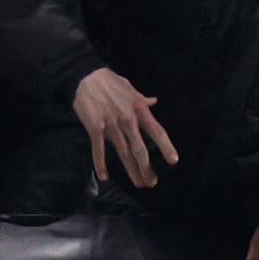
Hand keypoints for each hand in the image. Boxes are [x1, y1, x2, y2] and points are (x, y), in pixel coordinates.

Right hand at [76, 66, 177, 186]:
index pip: (157, 131)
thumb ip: (142, 99)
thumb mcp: (130, 88)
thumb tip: (154, 101)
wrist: (85, 76)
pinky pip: (99, 150)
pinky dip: (100, 164)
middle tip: (152, 182)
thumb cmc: (109, 81)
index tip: (173, 161)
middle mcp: (128, 119)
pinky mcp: (94, 128)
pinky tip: (104, 177)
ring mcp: (111, 125)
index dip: (166, 147)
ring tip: (138, 183)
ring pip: (123, 153)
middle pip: (140, 149)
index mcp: (139, 109)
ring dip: (131, 170)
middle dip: (147, 167)